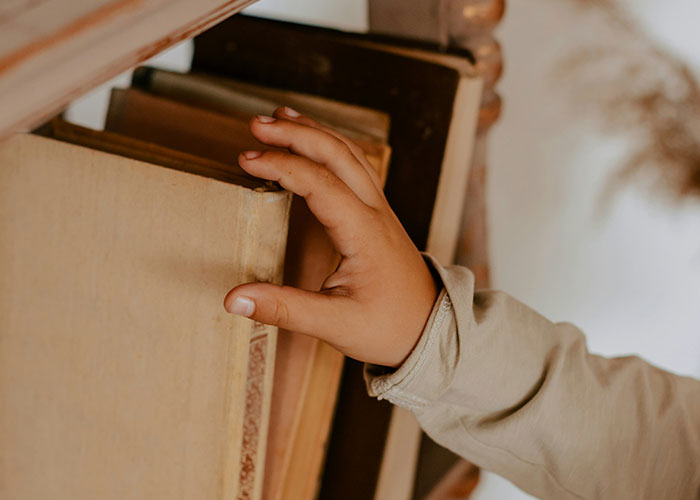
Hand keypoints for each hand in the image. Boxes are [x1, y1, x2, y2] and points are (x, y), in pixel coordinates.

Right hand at [224, 107, 437, 366]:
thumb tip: (233, 299)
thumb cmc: (389, 329)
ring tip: (280, 118)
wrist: (432, 331)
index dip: (282, 165)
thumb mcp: (336, 325)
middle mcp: (376, 213)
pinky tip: (314, 144)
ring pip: (350, 155)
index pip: (320, 183)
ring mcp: (380, 210)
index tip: (246, 160)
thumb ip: (284, 309)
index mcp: (365, 234)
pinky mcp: (378, 215)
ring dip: (315, 133)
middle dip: (297, 133)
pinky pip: (356, 168)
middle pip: (339, 154)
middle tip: (257, 125)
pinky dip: (331, 147)